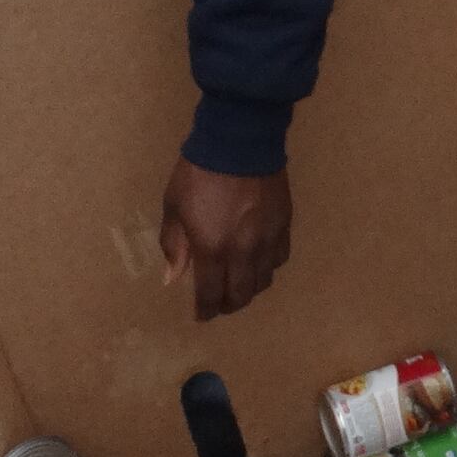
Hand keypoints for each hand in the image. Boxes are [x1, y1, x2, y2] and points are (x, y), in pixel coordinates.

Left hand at [161, 160, 290, 321]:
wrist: (239, 142)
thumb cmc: (199, 173)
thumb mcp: (174, 207)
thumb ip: (175, 245)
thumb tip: (172, 277)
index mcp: (212, 249)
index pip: (211, 295)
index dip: (206, 310)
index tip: (201, 315)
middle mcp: (244, 252)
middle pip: (241, 295)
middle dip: (228, 305)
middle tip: (219, 303)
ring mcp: (267, 239)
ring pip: (264, 281)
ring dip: (249, 289)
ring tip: (239, 285)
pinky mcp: (284, 225)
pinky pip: (279, 258)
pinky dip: (268, 267)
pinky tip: (259, 261)